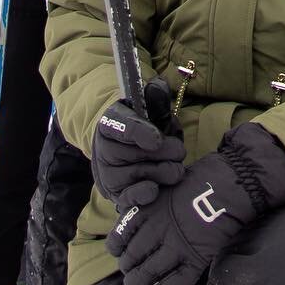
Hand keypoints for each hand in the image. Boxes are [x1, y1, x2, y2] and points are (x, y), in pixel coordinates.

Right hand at [92, 80, 184, 209]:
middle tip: (180, 151)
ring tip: (176, 167)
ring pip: (138, 175)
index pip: (122, 127)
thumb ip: (155, 98)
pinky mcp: (117, 195)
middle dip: (164, 153)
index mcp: (111, 122)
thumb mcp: (150, 110)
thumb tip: (157, 86)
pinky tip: (155, 189)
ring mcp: (109, 174)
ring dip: (163, 171)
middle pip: (136, 154)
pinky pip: (128, 198)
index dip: (141, 134)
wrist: (130, 152)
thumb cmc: (145, 127)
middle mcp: (105, 149)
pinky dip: (143, 194)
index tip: (158, 140)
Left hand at [109, 125, 284, 284]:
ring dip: (138, 283)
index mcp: (148, 208)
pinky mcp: (195, 259)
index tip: (123, 249)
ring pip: (143, 276)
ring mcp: (176, 245)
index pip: (118, 238)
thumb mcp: (168, 183)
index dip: (117, 248)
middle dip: (129, 268)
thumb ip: (151, 205)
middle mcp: (157, 228)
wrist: (234, 180)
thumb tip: (137, 224)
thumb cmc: (203, 178)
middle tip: (136, 267)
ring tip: (142, 282)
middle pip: (128, 260)